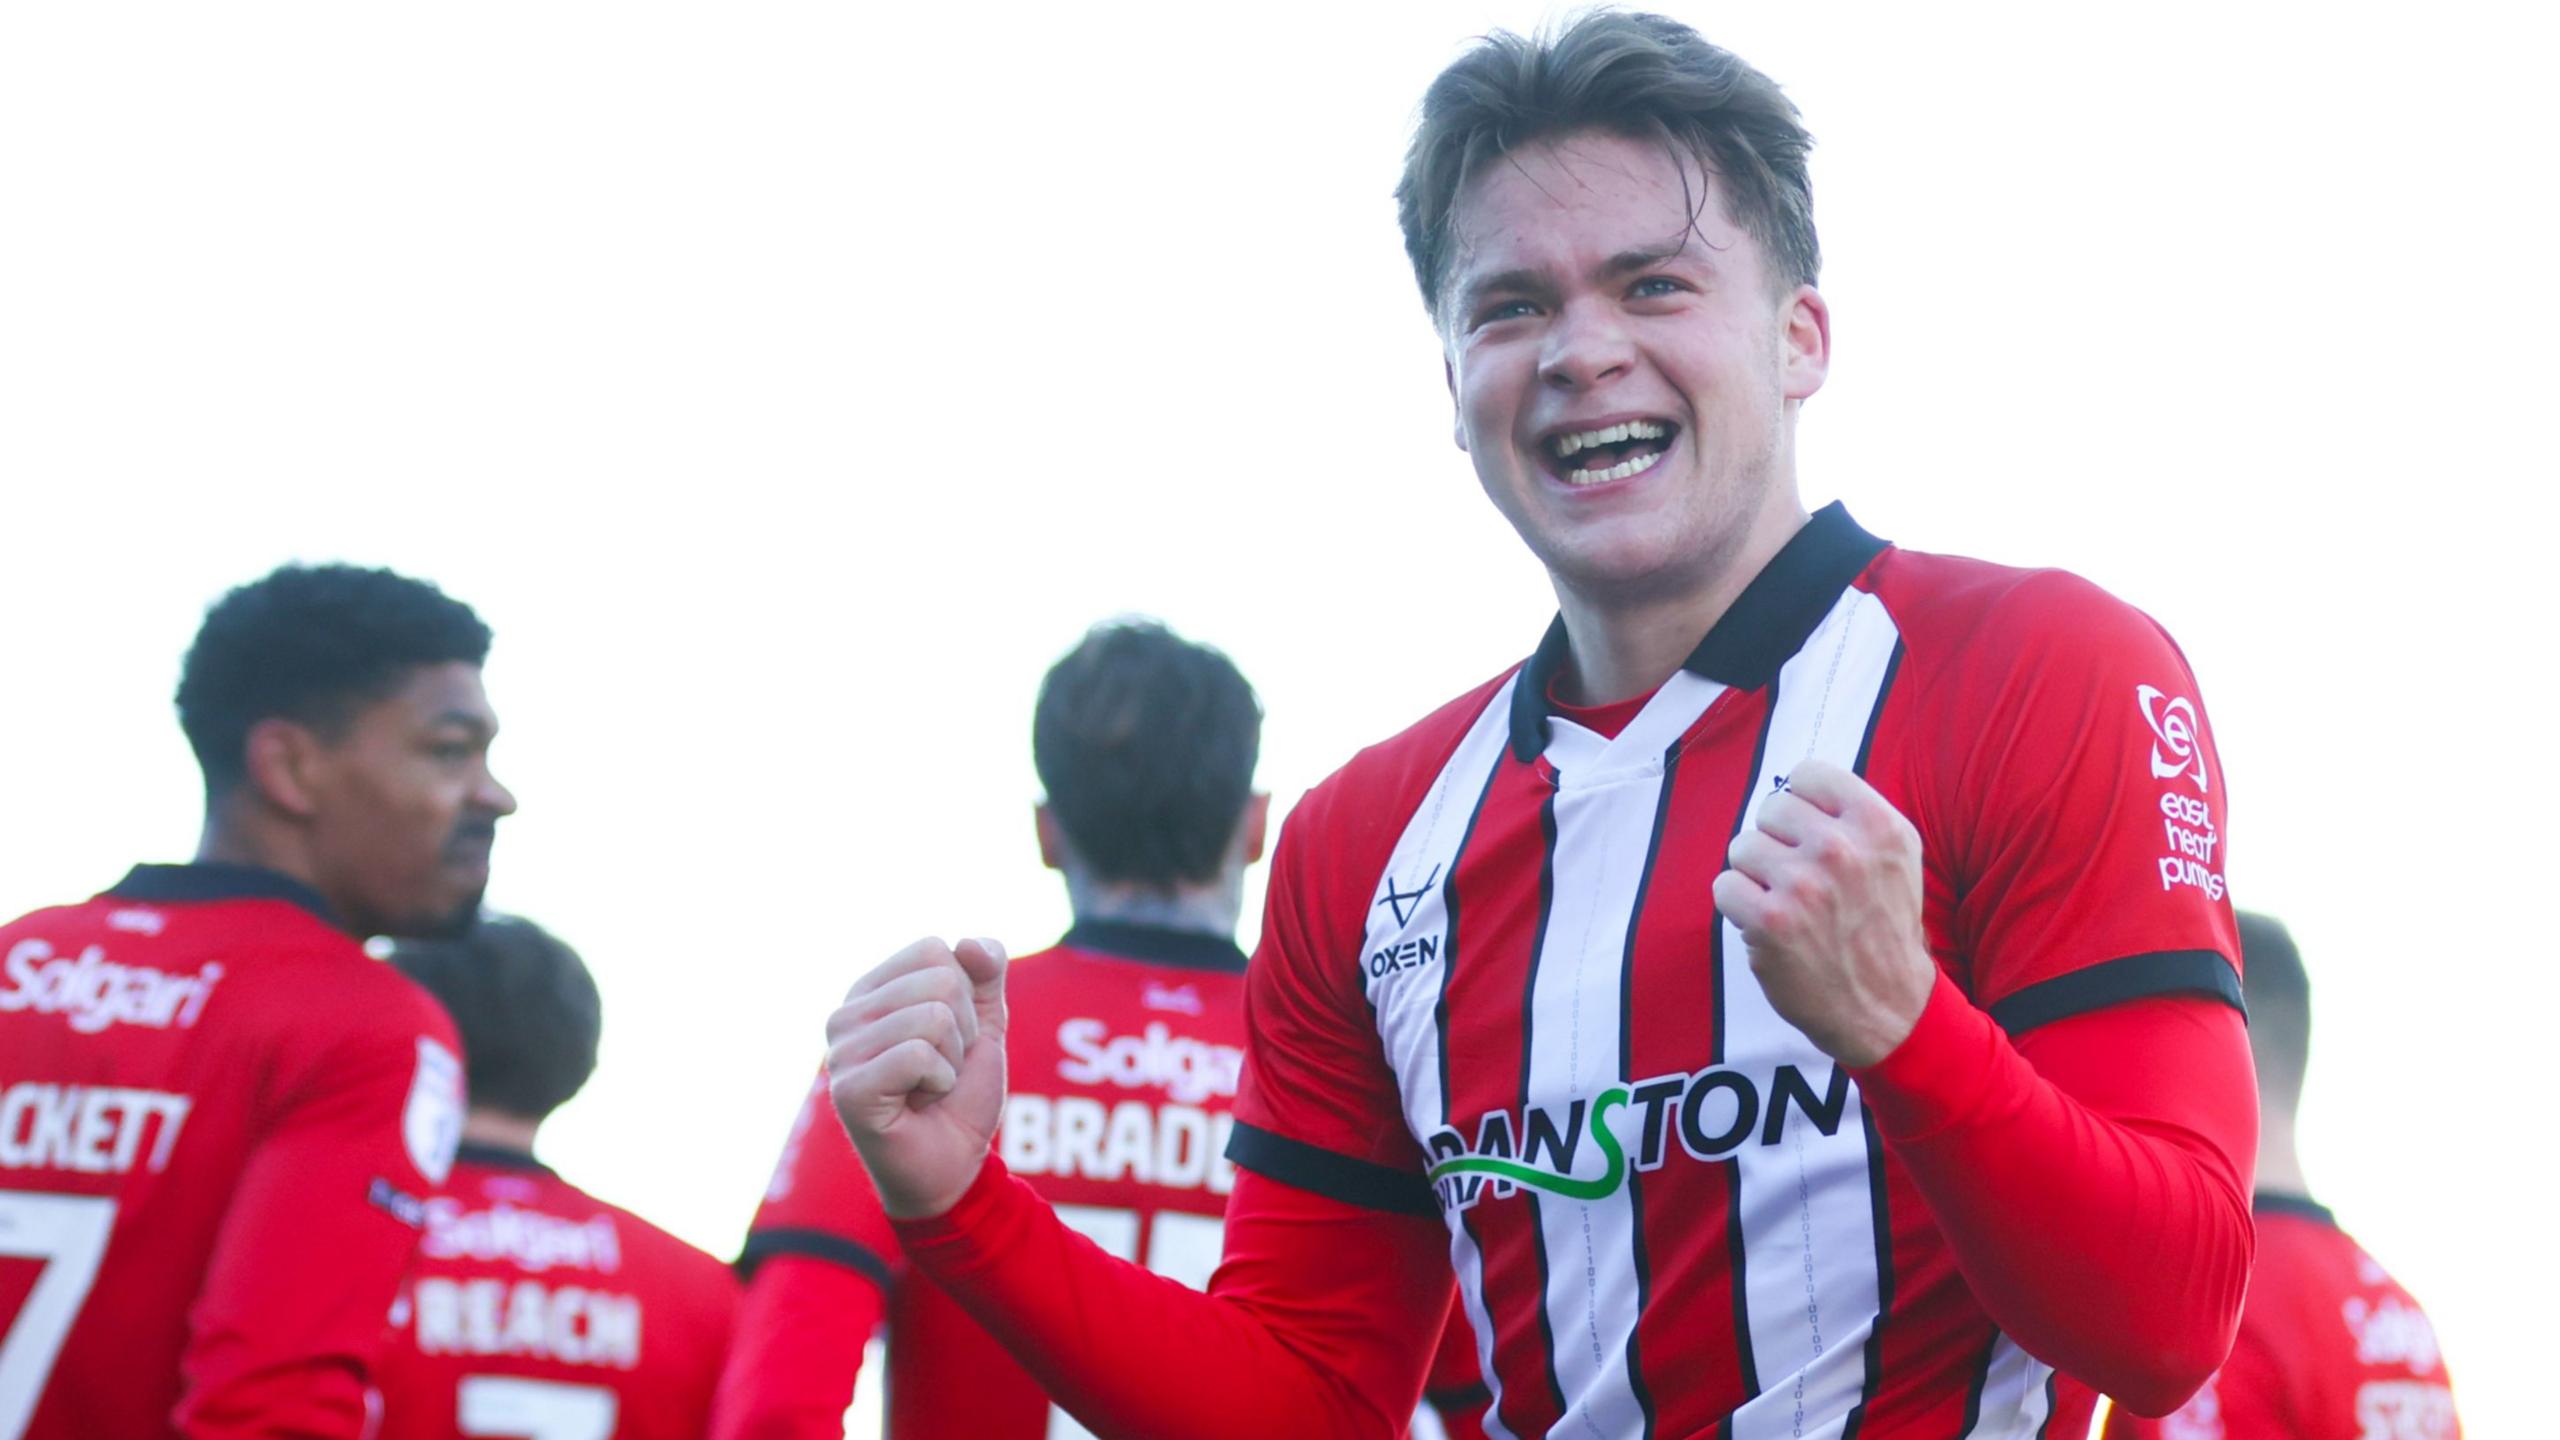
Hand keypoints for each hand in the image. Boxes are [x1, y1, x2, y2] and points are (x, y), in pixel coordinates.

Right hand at [825, 936, 1009, 1218]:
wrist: (955, 1167)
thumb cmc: (960, 1096)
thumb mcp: (984, 1025)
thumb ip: (985, 975)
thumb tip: (968, 941)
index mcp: (870, 991)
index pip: (934, 950)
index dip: (965, 996)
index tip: (948, 1038)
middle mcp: (845, 1015)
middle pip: (940, 980)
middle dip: (963, 1030)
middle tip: (940, 1068)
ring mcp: (840, 1053)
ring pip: (933, 1016)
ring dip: (952, 1059)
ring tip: (928, 1087)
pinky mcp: (848, 1090)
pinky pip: (918, 1055)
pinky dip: (939, 1082)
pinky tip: (918, 1104)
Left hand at [1709, 759, 1933, 1066]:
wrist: (1889, 1009)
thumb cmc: (1883, 928)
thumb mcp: (1895, 858)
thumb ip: (1851, 816)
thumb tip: (1794, 788)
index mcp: (1879, 825)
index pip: (1808, 774)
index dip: (1801, 804)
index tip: (1809, 833)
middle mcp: (1842, 849)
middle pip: (1771, 809)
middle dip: (1777, 842)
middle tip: (1801, 880)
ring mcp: (1804, 885)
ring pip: (1742, 847)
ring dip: (1756, 876)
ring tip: (1789, 905)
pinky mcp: (1770, 921)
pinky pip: (1724, 886)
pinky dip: (1739, 907)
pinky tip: (1769, 926)